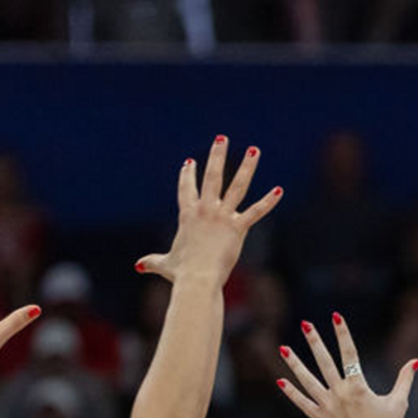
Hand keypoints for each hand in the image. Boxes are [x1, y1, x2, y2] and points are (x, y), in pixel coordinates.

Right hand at [135, 136, 282, 285]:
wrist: (196, 278)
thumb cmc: (181, 273)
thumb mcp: (164, 265)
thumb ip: (152, 262)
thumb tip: (138, 266)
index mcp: (187, 215)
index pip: (186, 189)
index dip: (187, 175)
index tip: (189, 162)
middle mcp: (205, 210)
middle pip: (212, 176)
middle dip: (217, 155)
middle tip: (221, 138)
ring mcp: (222, 217)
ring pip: (237, 185)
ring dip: (247, 166)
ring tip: (254, 150)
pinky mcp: (238, 227)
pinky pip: (256, 211)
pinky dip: (268, 201)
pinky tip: (279, 190)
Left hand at [276, 313, 417, 417]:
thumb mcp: (399, 402)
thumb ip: (405, 379)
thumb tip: (416, 360)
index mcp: (359, 387)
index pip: (349, 353)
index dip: (343, 333)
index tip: (336, 316)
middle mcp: (340, 394)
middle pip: (324, 362)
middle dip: (315, 341)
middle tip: (305, 324)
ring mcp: (328, 407)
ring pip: (308, 380)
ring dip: (295, 363)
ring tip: (283, 348)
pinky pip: (302, 404)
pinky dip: (291, 392)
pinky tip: (280, 380)